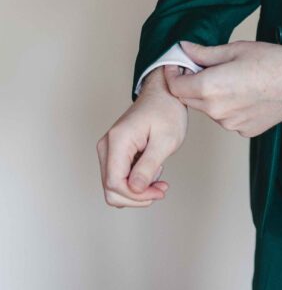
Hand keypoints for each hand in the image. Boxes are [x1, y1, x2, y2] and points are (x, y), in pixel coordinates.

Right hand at [96, 65, 188, 207]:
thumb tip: (134, 189)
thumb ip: (148, 166)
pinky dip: (134, 182)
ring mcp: (108, 149)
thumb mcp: (165, 140)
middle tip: (161, 188)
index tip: (159, 192)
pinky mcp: (114, 152)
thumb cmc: (167, 111)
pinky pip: (118, 177)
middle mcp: (106, 145)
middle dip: (137, 196)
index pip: (115, 183)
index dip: (136, 196)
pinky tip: (151, 171)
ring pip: (113, 186)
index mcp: (118, 140)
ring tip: (158, 178)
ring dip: (136, 191)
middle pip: (111, 189)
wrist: (165, 93)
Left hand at [165, 39, 281, 137]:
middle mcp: (216, 111)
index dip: (173, 74)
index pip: (175, 86)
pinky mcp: (244, 130)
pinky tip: (246, 94)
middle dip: (191, 84)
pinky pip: (227, 118)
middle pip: (189, 99)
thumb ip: (203, 53)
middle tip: (205, 69)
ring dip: (211, 97)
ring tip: (233, 80)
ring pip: (209, 110)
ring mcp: (230, 124)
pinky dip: (230, 107)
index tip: (179, 65)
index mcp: (209, 87)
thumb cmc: (269, 61)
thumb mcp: (233, 49)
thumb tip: (183, 49)